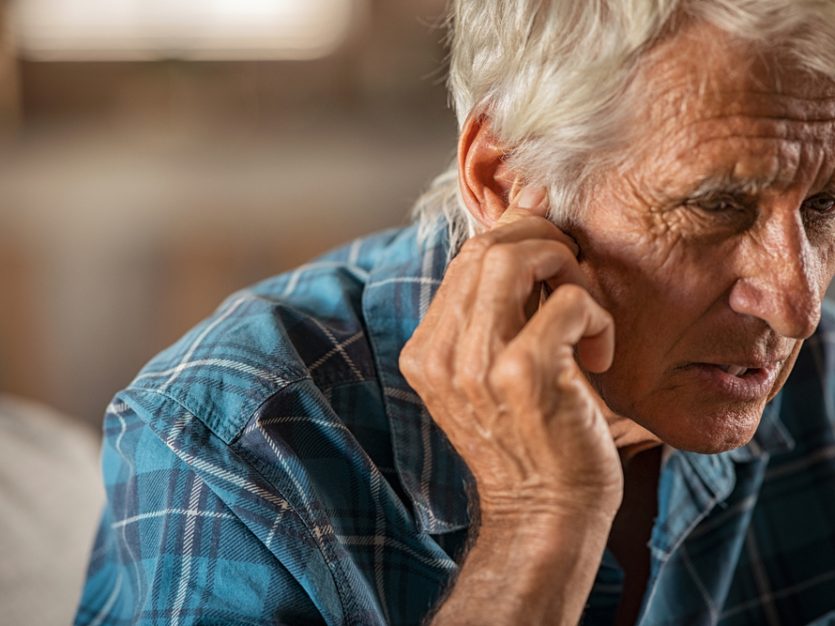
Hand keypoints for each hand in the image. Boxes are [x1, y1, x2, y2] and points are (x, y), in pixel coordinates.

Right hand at [400, 186, 624, 522]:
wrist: (545, 514)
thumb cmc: (531, 437)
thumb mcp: (496, 368)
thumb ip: (502, 300)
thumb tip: (527, 205)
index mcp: (428, 350)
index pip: (466, 256)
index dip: (517, 233)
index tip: (554, 243)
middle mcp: (442, 353)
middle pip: (487, 245)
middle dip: (544, 241)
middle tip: (575, 274)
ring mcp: (478, 363)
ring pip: (518, 257)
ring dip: (567, 269)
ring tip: (585, 312)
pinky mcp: (525, 374)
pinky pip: (567, 300)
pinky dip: (595, 313)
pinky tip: (599, 351)